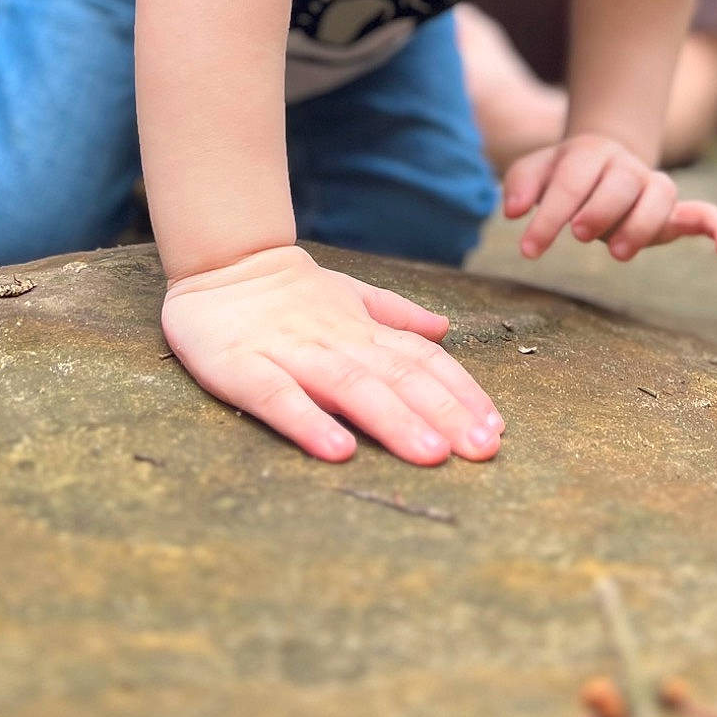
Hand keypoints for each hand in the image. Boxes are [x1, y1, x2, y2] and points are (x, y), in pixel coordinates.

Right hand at [162, 244, 504, 465]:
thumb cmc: (289, 292)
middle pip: (397, 376)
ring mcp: (290, 352)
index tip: (495, 427)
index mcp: (361, 329)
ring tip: (430, 454)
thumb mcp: (349, 294)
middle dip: (443, 412)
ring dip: (393, 420)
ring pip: (349, 387)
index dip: (460, 392)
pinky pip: (278, 397)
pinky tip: (338, 450)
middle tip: (481, 449)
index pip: (422, 359)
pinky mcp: (242, 367)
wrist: (220, 263)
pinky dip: (309, 422)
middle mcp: (335, 340)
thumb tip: (446, 328)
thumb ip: (396, 315)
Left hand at [503, 132, 716, 263]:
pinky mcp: (675, 212)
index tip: (529, 247)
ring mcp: (653, 187)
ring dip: (641, 223)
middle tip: (578, 234)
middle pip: (621, 183)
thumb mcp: (535, 171)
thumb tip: (511, 210)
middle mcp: (626, 167)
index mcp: (589, 154)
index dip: (549, 214)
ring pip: (661, 195)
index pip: (571, 181)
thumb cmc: (563, 174)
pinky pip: (705, 214)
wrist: (602, 159)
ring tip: (616, 252)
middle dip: (600, 209)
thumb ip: (520, 183)